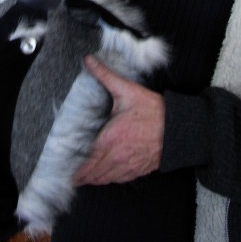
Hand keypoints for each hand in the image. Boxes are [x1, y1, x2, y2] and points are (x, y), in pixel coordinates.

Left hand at [74, 54, 164, 185]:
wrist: (178, 128)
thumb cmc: (154, 111)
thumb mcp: (127, 90)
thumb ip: (105, 76)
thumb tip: (89, 61)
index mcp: (109, 140)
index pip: (85, 163)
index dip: (72, 169)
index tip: (61, 168)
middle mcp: (116, 157)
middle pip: (91, 175)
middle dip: (78, 176)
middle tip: (66, 173)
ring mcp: (127, 166)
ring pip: (103, 180)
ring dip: (91, 178)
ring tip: (80, 176)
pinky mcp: (136, 170)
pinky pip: (116, 180)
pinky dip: (106, 179)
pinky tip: (101, 173)